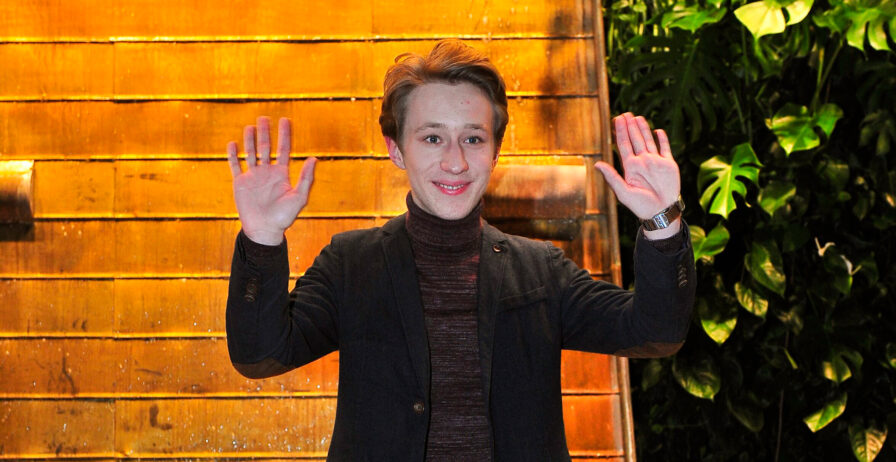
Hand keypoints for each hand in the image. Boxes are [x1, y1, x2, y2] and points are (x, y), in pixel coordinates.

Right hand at [227, 116, 316, 245]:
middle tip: (264, 118)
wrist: (265, 230)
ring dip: (250, 140)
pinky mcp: (240, 183)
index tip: (285, 120)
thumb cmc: (284, 217)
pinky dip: (233, 155)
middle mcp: (267, 172)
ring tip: (250, 126)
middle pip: (266, 147)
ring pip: (250, 153)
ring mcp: (253, 177)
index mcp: (281, 174)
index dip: (284, 135)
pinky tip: (232, 143)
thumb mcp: (299, 197)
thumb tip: (314, 159)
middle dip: (265, 133)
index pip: (283, 149)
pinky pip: (235, 166)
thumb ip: (305, 178)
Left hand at [594, 113, 681, 237]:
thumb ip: (612, 177)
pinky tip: (658, 131)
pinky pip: (665, 149)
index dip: (620, 131)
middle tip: (626, 113)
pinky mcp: (669, 165)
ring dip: (643, 129)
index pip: (623, 145)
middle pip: (634, 139)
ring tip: (637, 117)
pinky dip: (662, 139)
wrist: (661, 212)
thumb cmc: (641, 206)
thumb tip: (597, 164)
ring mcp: (655, 162)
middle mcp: (642, 162)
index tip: (617, 119)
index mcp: (630, 167)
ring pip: (648, 141)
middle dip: (630, 127)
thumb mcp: (623, 192)